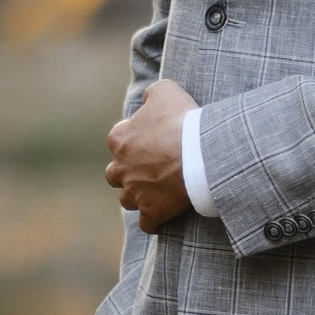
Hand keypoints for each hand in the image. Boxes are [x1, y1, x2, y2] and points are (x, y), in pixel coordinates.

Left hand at [107, 75, 197, 231]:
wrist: (200, 152)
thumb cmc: (182, 119)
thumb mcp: (166, 91)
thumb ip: (151, 94)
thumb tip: (147, 99)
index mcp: (119, 139)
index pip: (118, 139)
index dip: (135, 139)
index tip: (153, 139)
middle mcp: (120, 168)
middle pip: (114, 174)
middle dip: (127, 171)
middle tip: (149, 167)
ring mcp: (135, 193)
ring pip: (127, 199)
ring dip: (137, 196)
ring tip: (155, 192)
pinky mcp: (151, 212)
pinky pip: (147, 224)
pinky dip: (153, 221)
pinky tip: (162, 216)